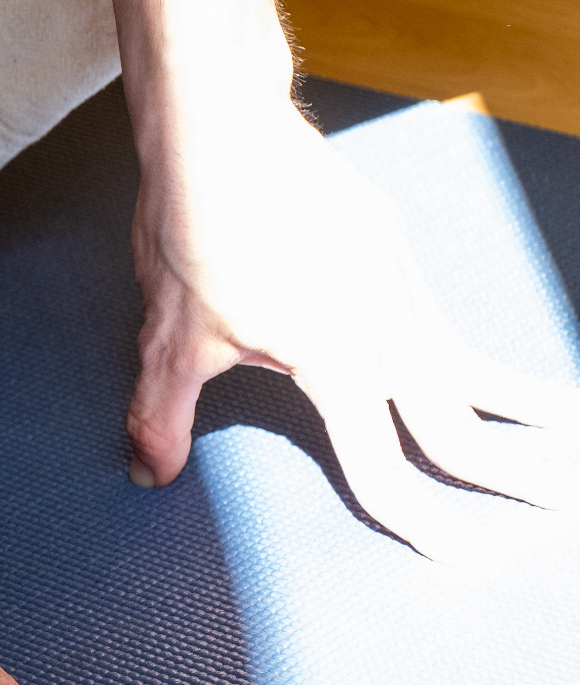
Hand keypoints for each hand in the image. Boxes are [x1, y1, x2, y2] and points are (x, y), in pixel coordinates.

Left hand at [126, 94, 579, 563]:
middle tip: (560, 510)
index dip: (424, 525)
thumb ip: (162, 415)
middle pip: (457, 424)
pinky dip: (483, 362)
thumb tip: (147, 474)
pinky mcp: (393, 251)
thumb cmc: (192, 227)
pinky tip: (502, 379)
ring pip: (469, 369)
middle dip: (515, 476)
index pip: (382, 469)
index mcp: (332, 363)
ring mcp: (395, 285)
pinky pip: (445, 325)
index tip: (468, 559)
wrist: (221, 124)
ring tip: (571, 439)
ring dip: (525, 411)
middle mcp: (380, 329)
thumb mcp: (169, 336)